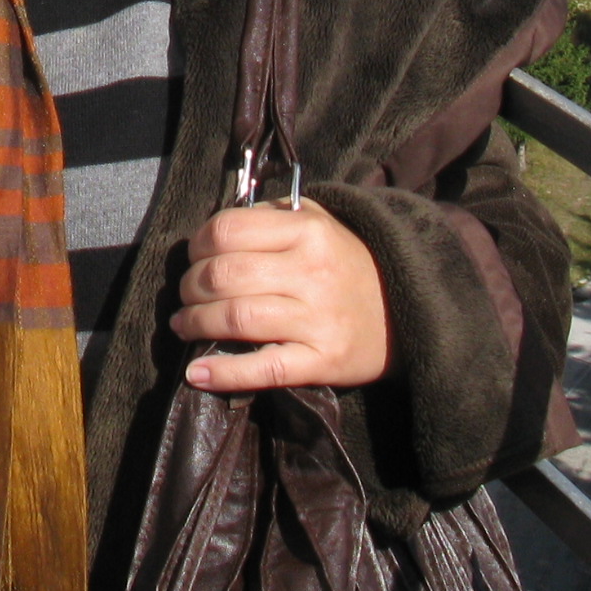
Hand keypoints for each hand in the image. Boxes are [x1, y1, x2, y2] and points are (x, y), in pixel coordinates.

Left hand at [170, 199, 392, 391]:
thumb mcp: (318, 221)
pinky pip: (264, 368)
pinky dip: (223, 373)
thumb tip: (211, 234)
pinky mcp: (323, 361)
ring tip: (184, 325)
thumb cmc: (347, 261)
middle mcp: (311, 272)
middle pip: (224, 275)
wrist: (407, 309)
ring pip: (236, 319)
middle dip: (190, 287)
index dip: (197, 245)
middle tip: (185, 295)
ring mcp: (317, 319)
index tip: (193, 257)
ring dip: (196, 324)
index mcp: (306, 230)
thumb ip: (269, 217)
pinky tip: (196, 373)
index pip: (227, 231)